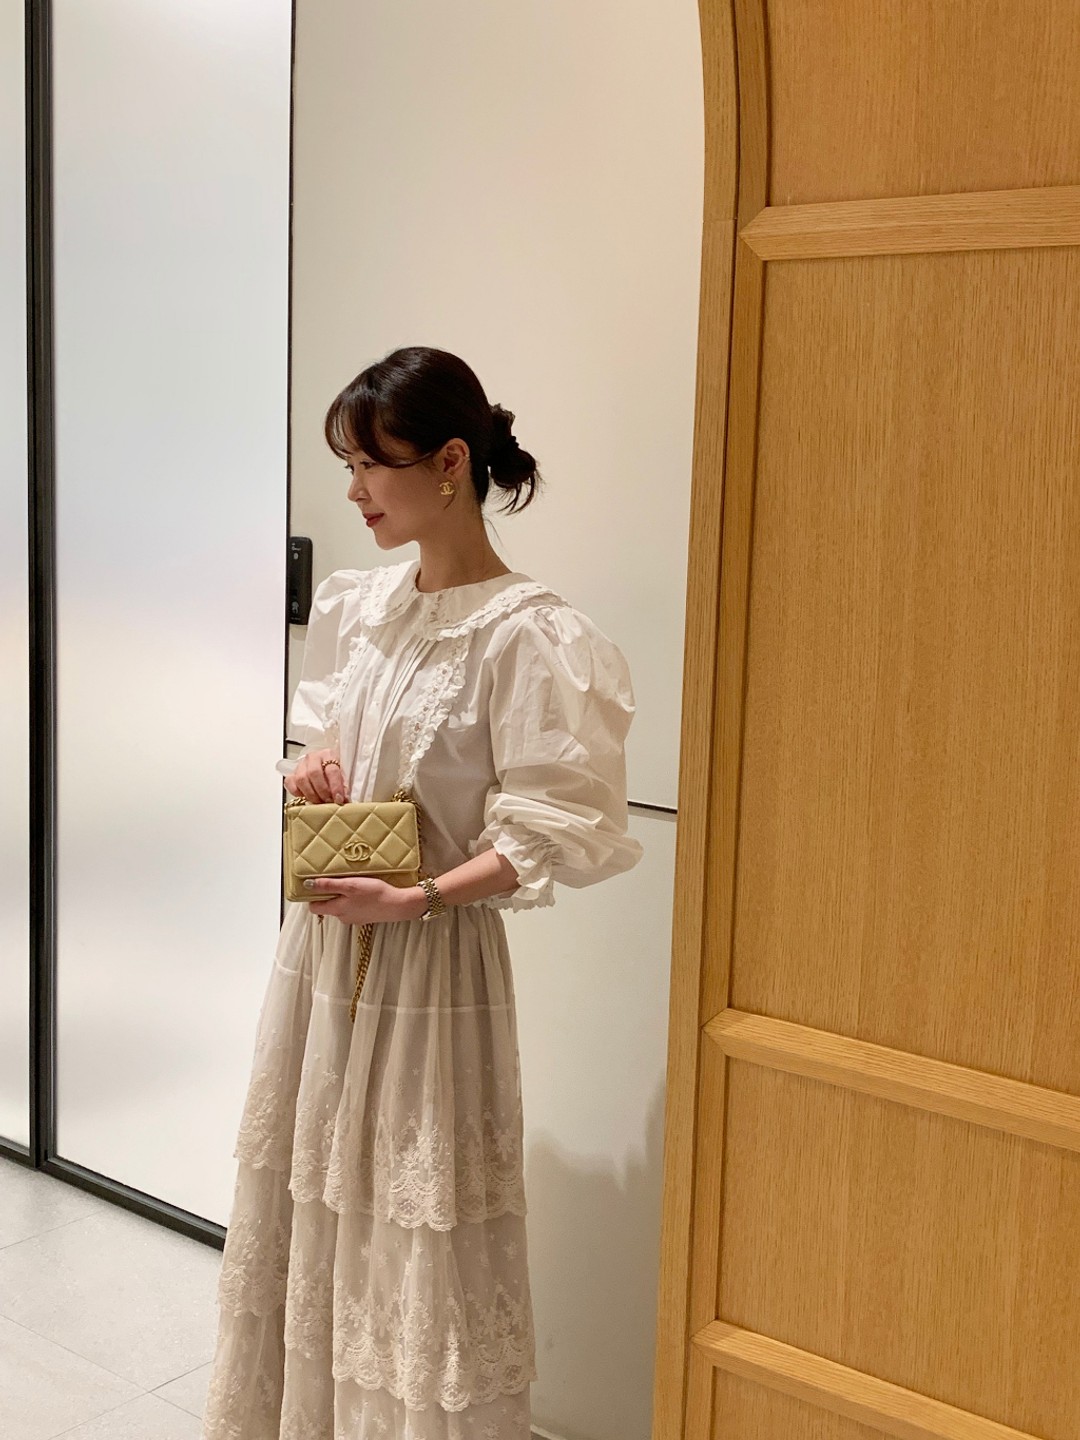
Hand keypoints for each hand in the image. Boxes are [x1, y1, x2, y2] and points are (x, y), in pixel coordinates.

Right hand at [284, 747, 346, 803]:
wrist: (322, 766)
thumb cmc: (333, 772)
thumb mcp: (343, 775)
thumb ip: (344, 786)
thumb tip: (344, 799)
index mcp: (328, 754)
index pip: (332, 770)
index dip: (335, 786)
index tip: (339, 799)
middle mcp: (313, 758)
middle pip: (314, 773)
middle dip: (322, 791)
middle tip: (328, 802)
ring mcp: (301, 765)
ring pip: (301, 779)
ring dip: (311, 794)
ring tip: (319, 802)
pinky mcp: (292, 773)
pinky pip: (290, 783)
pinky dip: (297, 792)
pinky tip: (305, 797)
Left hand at [304, 876, 427, 924]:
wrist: (397, 905)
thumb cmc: (374, 894)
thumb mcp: (349, 885)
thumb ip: (328, 885)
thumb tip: (308, 885)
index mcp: (336, 910)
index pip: (314, 907)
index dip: (312, 895)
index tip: (316, 882)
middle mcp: (343, 917)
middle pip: (327, 905)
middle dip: (329, 893)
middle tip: (336, 878)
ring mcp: (354, 918)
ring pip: (340, 905)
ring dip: (343, 894)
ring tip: (351, 882)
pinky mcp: (364, 916)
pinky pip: (352, 907)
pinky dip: (354, 898)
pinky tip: (363, 890)